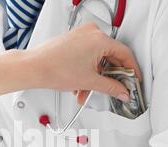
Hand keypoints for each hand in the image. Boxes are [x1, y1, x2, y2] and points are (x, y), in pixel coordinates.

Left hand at [0, 22, 141, 103]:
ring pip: (97, 59)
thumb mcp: (89, 82)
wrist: (33, 68)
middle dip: (108, 78)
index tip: (133, 81)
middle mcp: (92, 33)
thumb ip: (111, 87)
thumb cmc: (54, 69)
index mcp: (99, 39)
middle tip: (112, 90)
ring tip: (85, 92)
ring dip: (94, 78)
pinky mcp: (73, 40)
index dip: (131, 71)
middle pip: (111, 57)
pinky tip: (80, 85)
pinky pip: (87, 56)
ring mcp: (81, 35)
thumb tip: (122, 91)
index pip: (125, 55)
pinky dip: (86, 71)